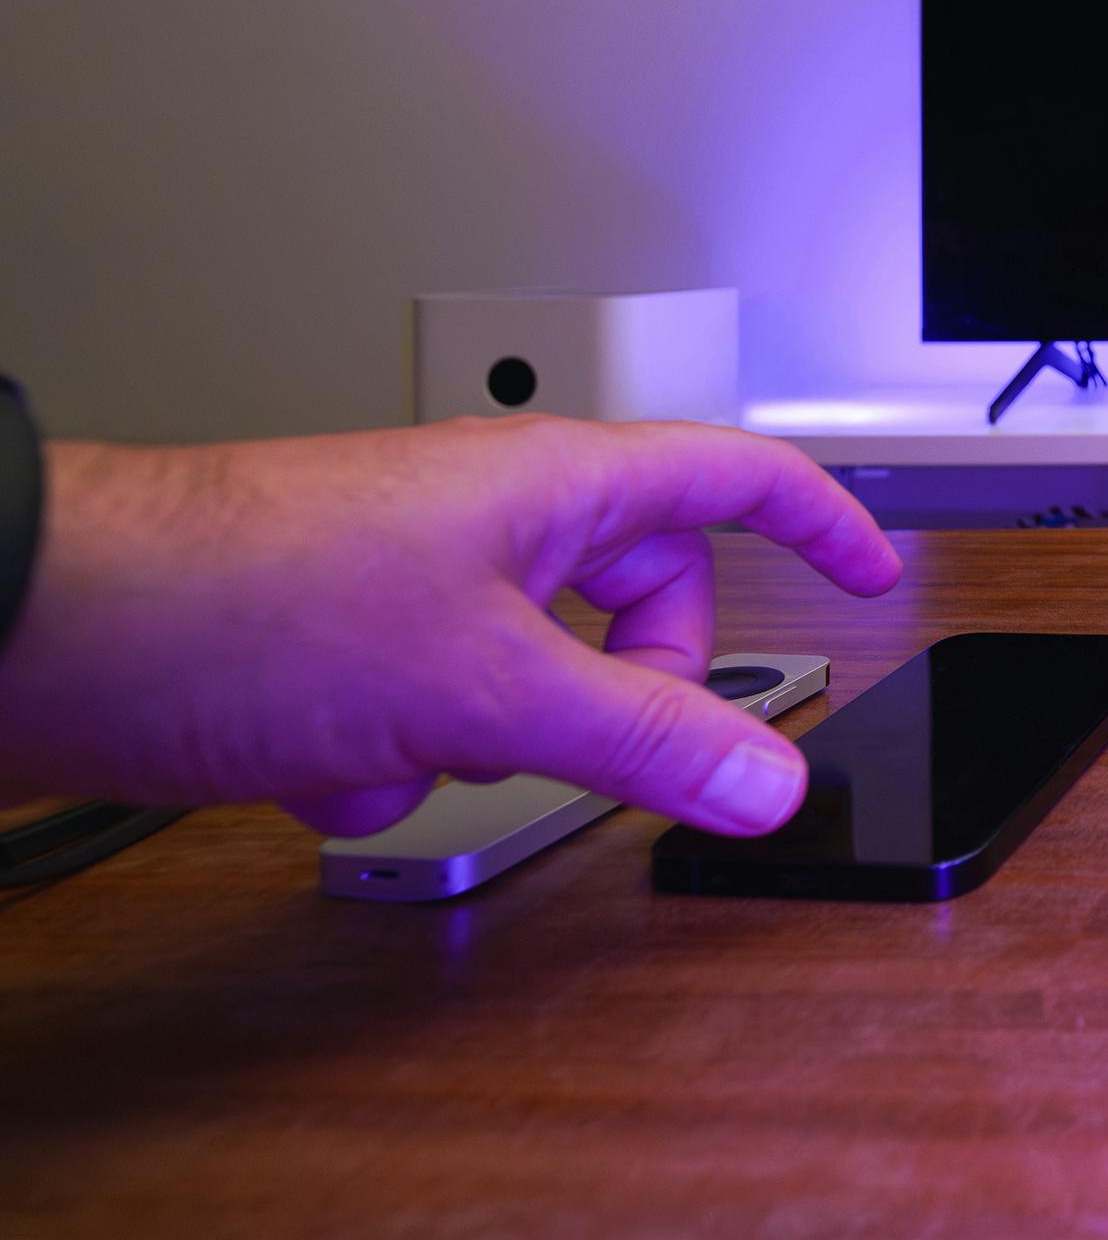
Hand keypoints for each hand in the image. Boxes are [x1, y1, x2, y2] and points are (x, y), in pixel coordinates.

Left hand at [0, 417, 900, 838]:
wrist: (55, 625)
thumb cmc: (243, 594)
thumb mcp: (489, 684)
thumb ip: (645, 741)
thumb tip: (769, 780)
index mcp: (558, 485)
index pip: (736, 480)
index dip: (821, 523)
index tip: (872, 574)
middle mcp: (493, 518)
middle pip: (639, 603)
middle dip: (626, 690)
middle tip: (604, 740)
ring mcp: (418, 578)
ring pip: (534, 674)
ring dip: (491, 739)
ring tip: (420, 748)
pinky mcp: (346, 643)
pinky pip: (434, 718)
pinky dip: (395, 762)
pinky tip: (328, 766)